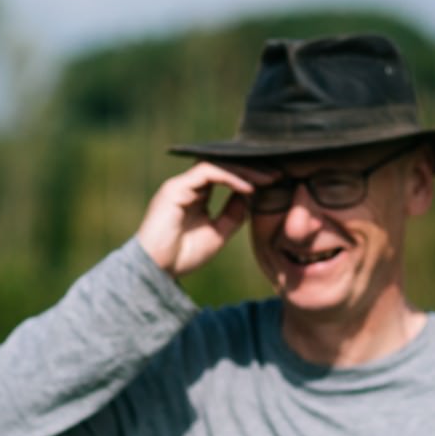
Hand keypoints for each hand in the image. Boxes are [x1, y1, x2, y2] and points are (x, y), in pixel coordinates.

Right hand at [134, 162, 264, 278]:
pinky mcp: (175, 188)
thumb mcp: (218, 234)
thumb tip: (252, 196)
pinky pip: (207, 172)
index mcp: (196, 196)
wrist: (156, 270)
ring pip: (217, 164)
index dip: (250, 176)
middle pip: (223, 165)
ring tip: (268, 179)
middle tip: (278, 174)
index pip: (226, 175)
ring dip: (244, 170)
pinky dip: (230, 178)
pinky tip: (249, 188)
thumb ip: (233, 214)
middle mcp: (187, 186)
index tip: (275, 182)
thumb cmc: (182, 257)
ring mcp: (180, 185)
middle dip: (252, 168)